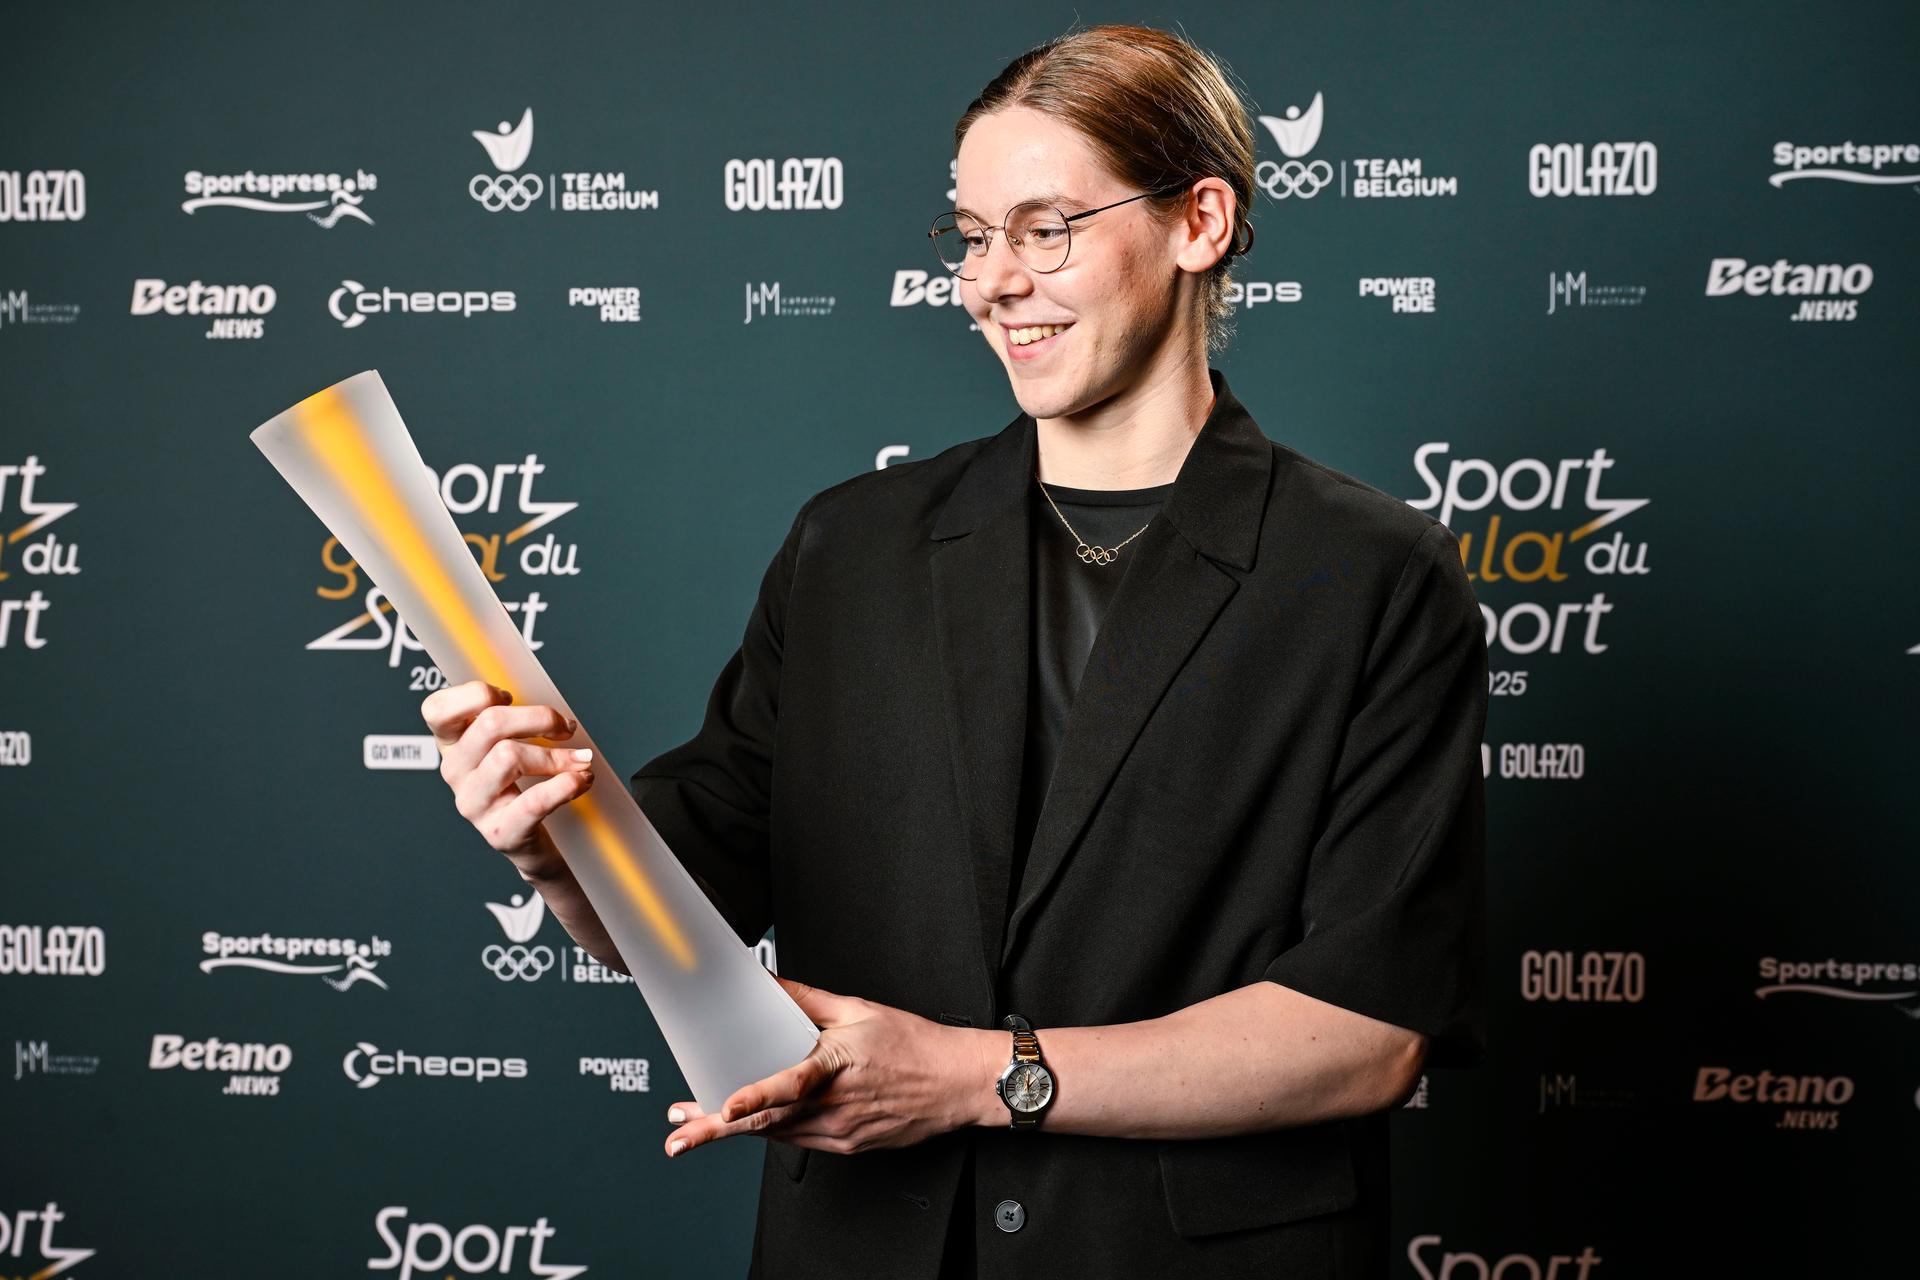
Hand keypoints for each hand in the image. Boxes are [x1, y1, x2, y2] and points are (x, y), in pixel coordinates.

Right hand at [420, 679, 593, 881]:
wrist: (531, 842)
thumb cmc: (522, 786)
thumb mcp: (507, 747)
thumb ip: (513, 720)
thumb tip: (547, 698)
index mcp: (453, 745)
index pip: (437, 710)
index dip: (476, 694)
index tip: (511, 697)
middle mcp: (456, 773)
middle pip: (489, 724)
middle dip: (538, 717)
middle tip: (565, 727)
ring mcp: (474, 803)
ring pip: (510, 757)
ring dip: (557, 755)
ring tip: (580, 760)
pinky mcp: (500, 831)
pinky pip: (534, 801)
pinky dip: (566, 785)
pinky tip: (581, 780)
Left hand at [661, 976, 995, 1157]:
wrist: (957, 1084)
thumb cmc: (916, 1047)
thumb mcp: (860, 1010)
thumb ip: (808, 1000)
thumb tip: (771, 984)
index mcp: (837, 1068)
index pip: (789, 1085)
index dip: (755, 1098)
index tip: (725, 1106)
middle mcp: (836, 1108)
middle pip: (768, 1123)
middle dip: (718, 1129)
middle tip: (681, 1134)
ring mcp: (840, 1133)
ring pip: (778, 1135)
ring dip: (738, 1130)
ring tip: (700, 1124)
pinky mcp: (847, 1146)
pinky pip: (800, 1140)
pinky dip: (773, 1131)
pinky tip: (754, 1122)